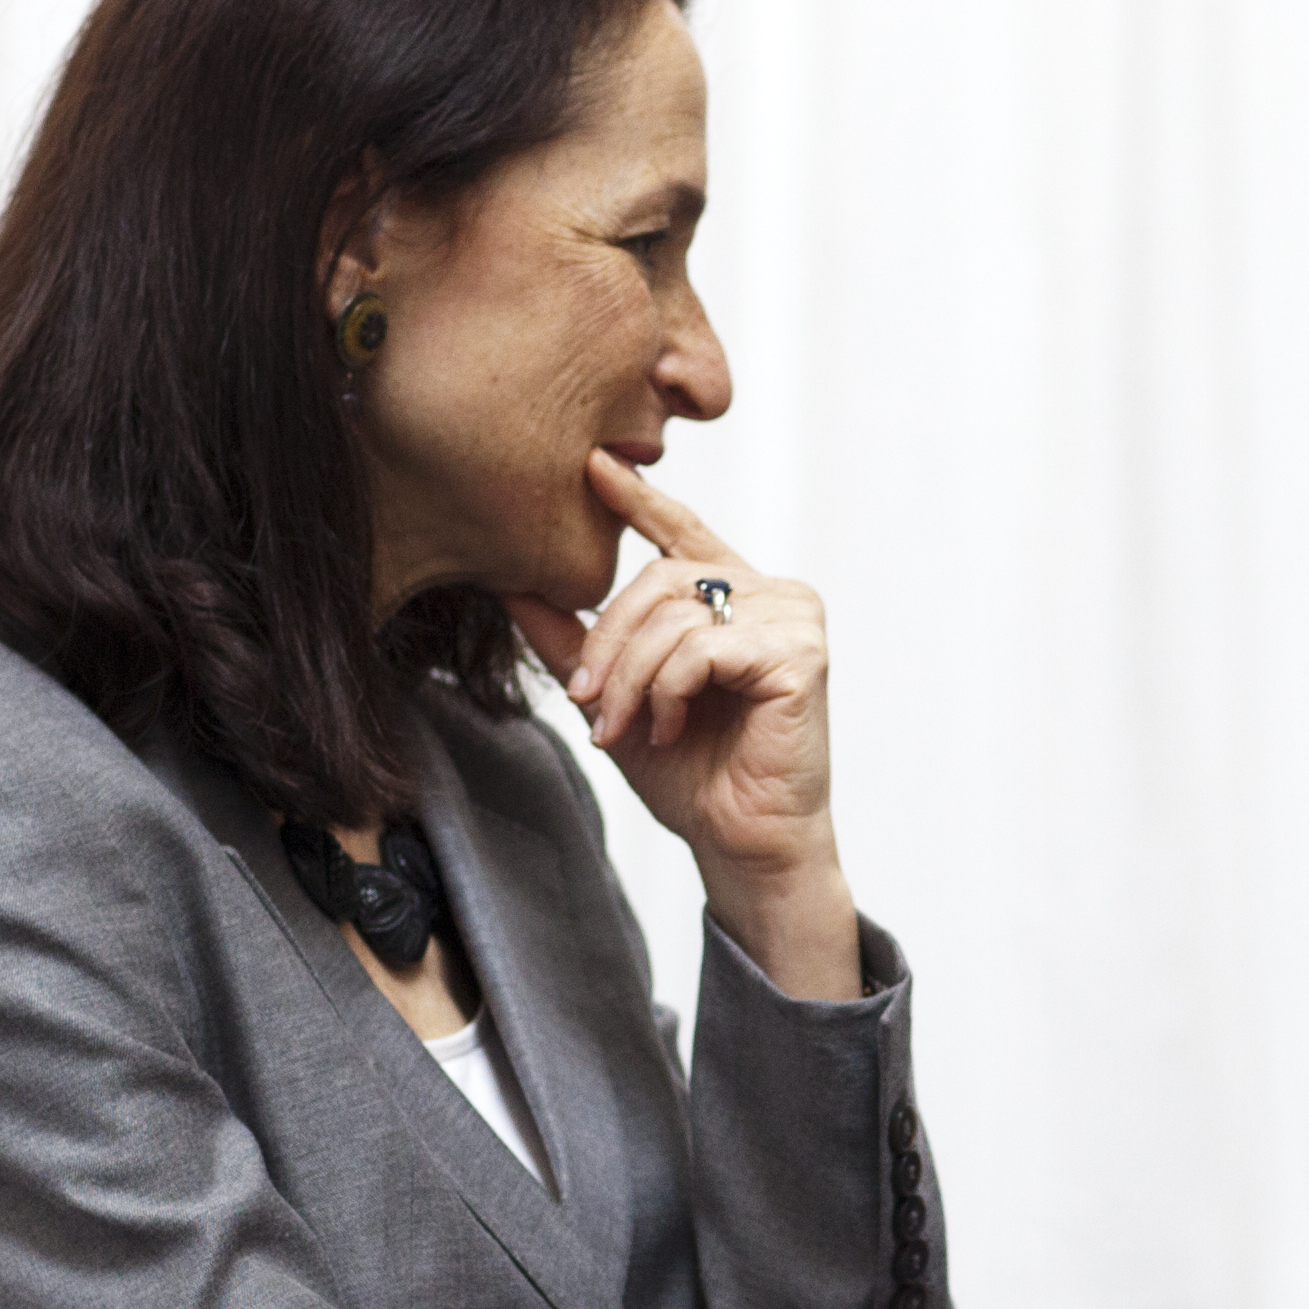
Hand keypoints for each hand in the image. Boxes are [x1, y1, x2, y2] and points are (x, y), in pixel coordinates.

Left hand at [505, 454, 849, 971]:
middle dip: (608, 640)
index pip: (682, 532)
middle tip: (582, 697)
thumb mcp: (614, 694)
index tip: (591, 467)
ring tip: (622, 726)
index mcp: (734, 597)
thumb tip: (507, 582)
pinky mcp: (802, 653)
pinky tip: (670, 728)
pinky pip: (705, 648)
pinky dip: (671, 691)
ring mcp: (793, 619)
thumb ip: (570, 637)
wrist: (741, 841)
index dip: (639, 499)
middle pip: (661, 578)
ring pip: (676, 615)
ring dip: (631, 676)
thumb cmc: (692, 774)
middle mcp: (772, 595)